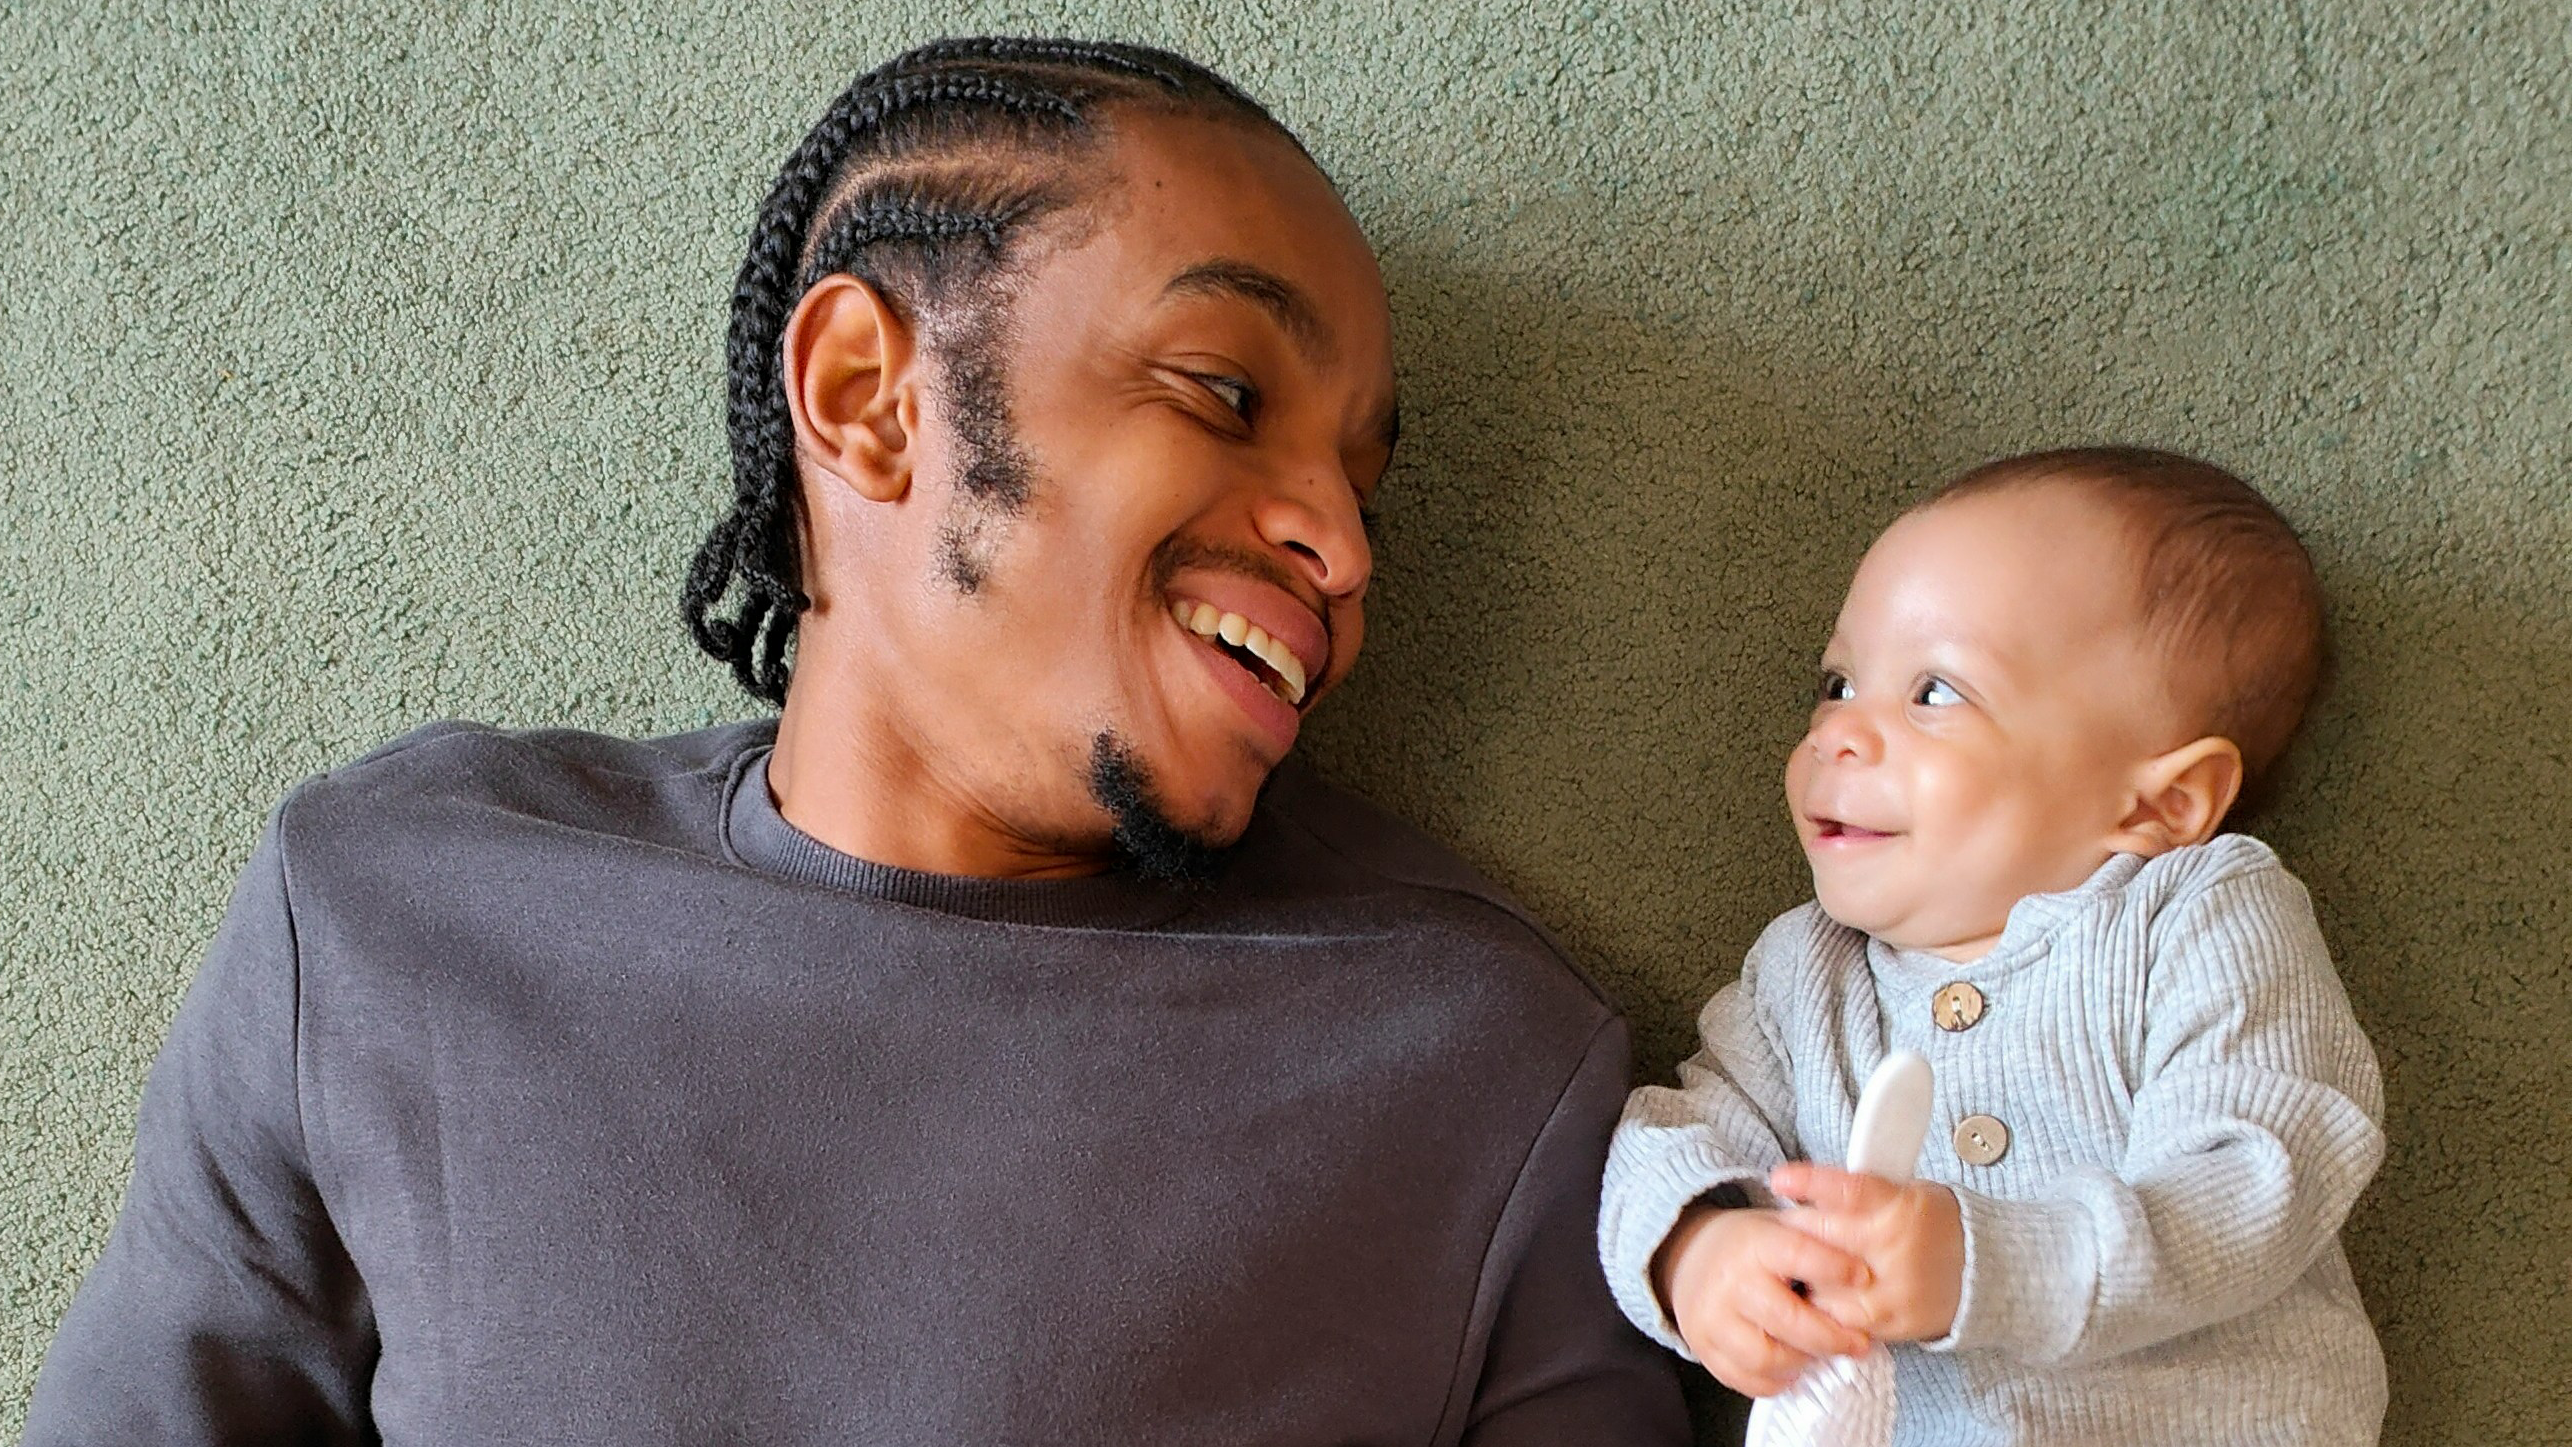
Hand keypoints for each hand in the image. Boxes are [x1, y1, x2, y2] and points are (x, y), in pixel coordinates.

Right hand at [1651, 1200, 1873, 1397]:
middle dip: (1832, 1337)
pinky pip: (1745, 1379)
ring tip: (1819, 1354)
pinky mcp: (1703, 1347)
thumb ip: (1816, 1240)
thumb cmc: (1748, 1245)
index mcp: (1753, 1245)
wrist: (1687, 1257)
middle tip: (1858, 1343)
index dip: (1834, 1268)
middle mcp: (1731, 1281)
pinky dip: (1775, 1381)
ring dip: (1803, 1362)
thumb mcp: (1777, 1226)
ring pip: (1767, 1358)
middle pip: (1789, 1321)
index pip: (1798, 1255)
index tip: (1863, 1278)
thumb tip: (1868, 1263)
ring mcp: (1712, 1318)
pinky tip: (1792, 1368)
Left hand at [1767, 1163, 1963, 1343]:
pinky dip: (1824, 1306)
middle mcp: (1896, 1248)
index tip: (1780, 1180)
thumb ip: (1858, 1193)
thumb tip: (1803, 1187)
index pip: (1849, 1191)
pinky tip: (1822, 1294)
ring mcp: (1894, 1290)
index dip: (1810, 1183)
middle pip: (1823, 1238)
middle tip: (1782, 1229)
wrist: (1980, 1271)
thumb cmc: (1929, 1224)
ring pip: (1823, 1283)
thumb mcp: (1902, 1193)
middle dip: (1795, 1232)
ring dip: (1804, 1273)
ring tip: (1802, 1264)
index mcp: (1899, 1206)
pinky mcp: (1893, 1322)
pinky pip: (1839, 1319)